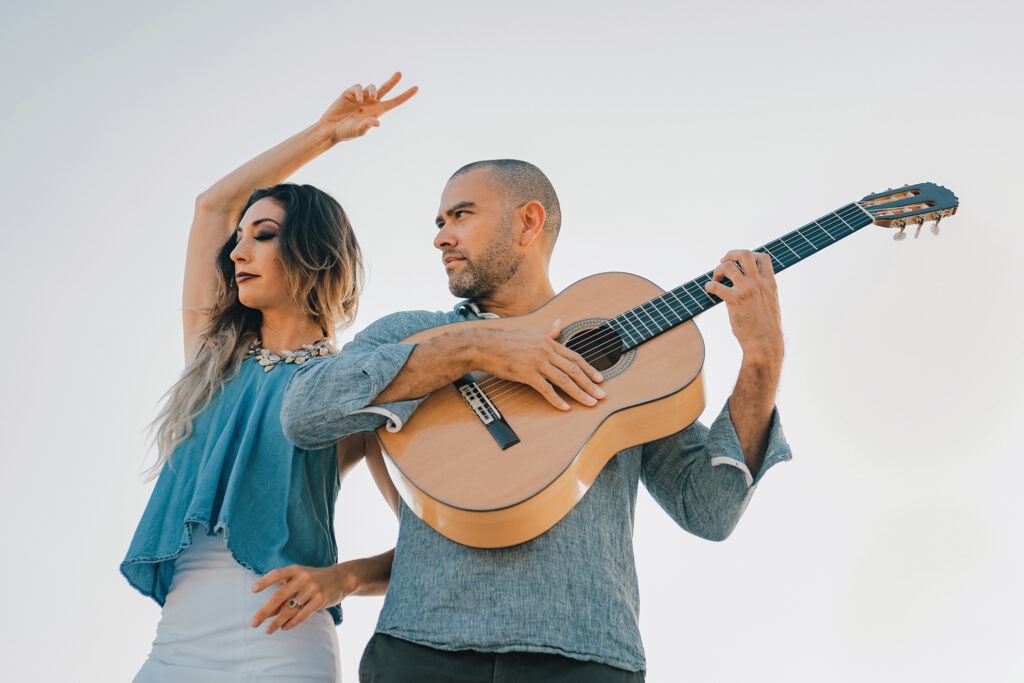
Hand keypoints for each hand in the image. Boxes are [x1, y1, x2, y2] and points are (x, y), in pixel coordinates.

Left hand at [250, 564, 348, 633]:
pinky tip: (284, 628)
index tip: (253, 590)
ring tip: (267, 630)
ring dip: (276, 622)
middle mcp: (303, 578)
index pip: (277, 574)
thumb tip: (269, 611)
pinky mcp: (320, 600)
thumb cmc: (315, 579)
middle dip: (264, 611)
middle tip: (254, 623)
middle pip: (279, 596)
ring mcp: (312, 589)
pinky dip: (291, 623)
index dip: (265, 581)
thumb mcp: (300, 579)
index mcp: (296, 570)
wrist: (341, 578)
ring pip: (289, 609)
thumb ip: (285, 592)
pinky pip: (302, 615)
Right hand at [320, 72, 417, 142]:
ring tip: (370, 98)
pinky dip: (360, 91)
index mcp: (378, 111)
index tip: (417, 88)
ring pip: (372, 87)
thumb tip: (377, 122)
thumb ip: (367, 125)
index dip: (406, 95)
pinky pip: (358, 87)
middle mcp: (371, 103)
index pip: (395, 101)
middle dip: (393, 81)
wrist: (331, 128)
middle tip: (400, 74)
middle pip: (386, 88)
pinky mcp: (350, 93)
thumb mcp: (359, 131)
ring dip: (372, 91)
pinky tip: (358, 100)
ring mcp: (361, 97)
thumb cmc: (346, 132)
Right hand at [468, 320, 605, 410]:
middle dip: (590, 384)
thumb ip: (548, 332)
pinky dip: (557, 400)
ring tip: (590, 402)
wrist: (486, 346)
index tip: (600, 379)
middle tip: (601, 395)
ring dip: (580, 393)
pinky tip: (565, 407)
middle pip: (574, 370)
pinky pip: (546, 389)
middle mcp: (546, 352)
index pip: (575, 357)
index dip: (589, 369)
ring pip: (564, 380)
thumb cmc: (507, 341)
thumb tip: (559, 324)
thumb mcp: (531, 333)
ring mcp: (537, 363)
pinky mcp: (527, 374)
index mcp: (549, 343)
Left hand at [704, 250, 783, 368]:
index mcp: (770, 284)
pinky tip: (709, 291)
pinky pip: (717, 285)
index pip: (763, 257)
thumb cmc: (766, 329)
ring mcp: (748, 290)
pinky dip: (709, 286)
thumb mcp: (771, 305)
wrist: (765, 344)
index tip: (739, 262)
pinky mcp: (736, 300)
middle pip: (745, 254)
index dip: (749, 255)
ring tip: (715, 280)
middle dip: (731, 254)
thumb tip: (752, 288)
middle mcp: (760, 283)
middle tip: (722, 263)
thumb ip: (763, 292)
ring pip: (729, 266)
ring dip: (718, 270)